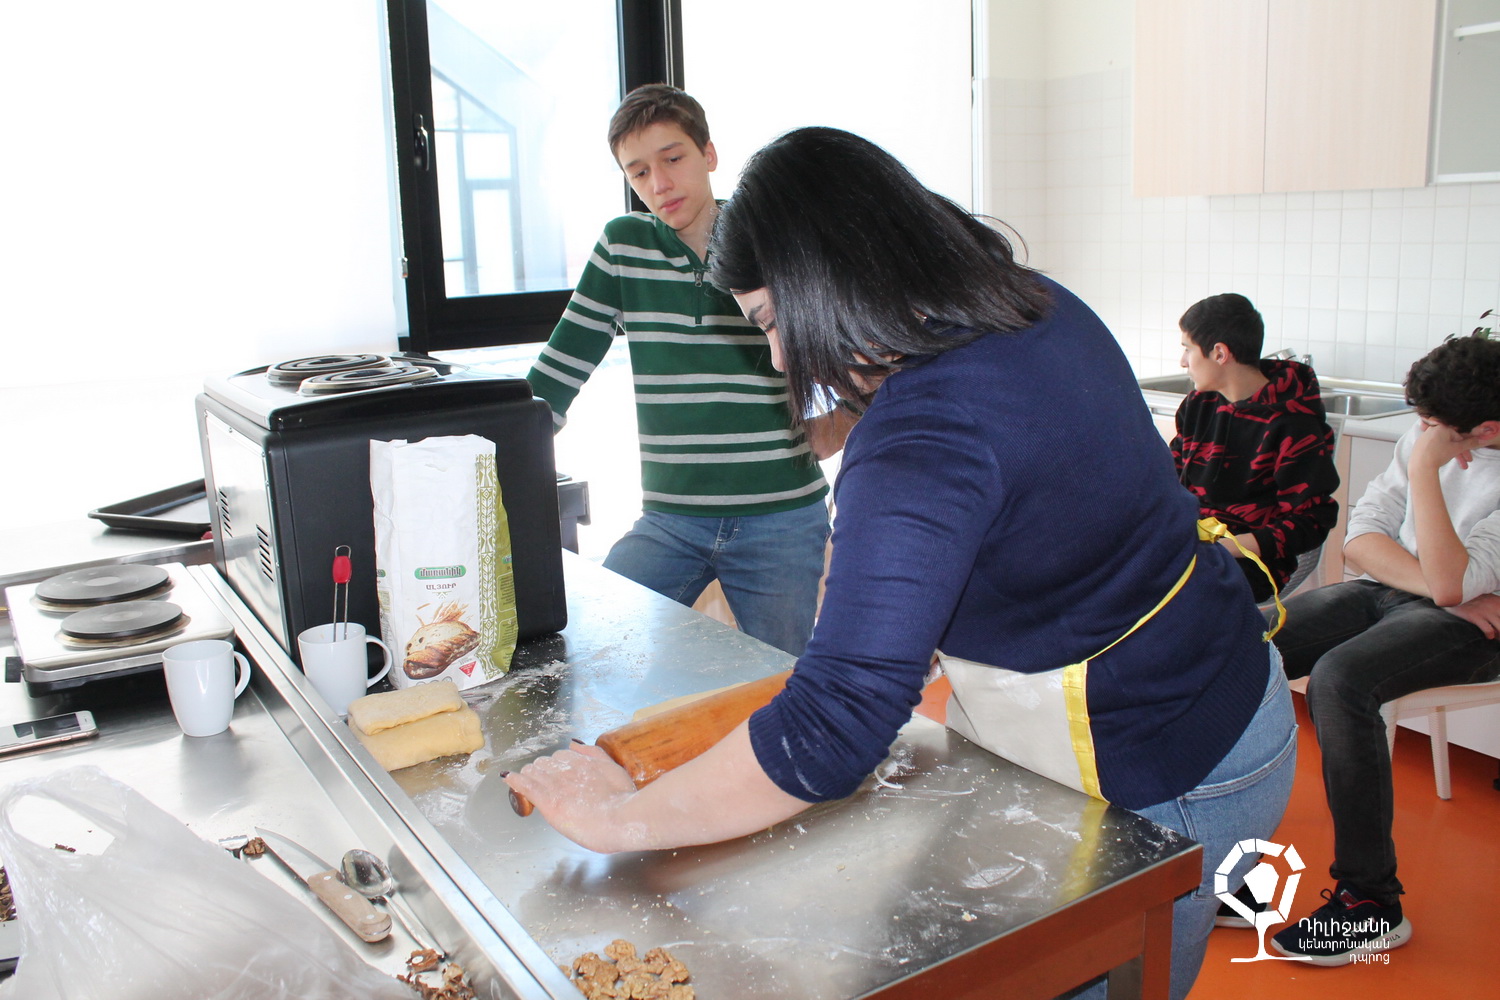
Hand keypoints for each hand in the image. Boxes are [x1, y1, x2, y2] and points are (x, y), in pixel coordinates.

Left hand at [504, 744, 638, 852]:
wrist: (622, 819)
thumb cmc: (623, 800)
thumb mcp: (614, 768)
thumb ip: (594, 754)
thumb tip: (574, 743)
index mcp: (582, 760)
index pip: (560, 756)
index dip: (556, 767)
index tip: (556, 775)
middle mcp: (567, 768)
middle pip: (544, 763)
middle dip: (541, 772)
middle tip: (543, 784)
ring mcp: (556, 785)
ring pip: (533, 773)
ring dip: (529, 776)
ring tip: (526, 784)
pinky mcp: (548, 801)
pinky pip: (526, 786)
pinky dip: (516, 781)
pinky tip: (509, 779)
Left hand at [1410, 420, 1477, 471]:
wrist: (1420, 465)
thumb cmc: (1439, 454)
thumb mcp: (1456, 449)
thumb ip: (1469, 443)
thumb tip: (1479, 439)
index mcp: (1442, 427)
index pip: (1458, 437)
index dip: (1465, 448)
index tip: (1469, 457)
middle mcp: (1432, 430)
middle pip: (1451, 442)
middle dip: (1460, 453)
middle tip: (1465, 463)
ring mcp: (1425, 437)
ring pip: (1443, 445)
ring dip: (1452, 455)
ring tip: (1457, 465)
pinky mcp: (1420, 444)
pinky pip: (1434, 447)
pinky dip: (1441, 453)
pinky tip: (1443, 461)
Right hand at [1442, 593, 1499, 639]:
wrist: (1453, 592)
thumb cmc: (1471, 598)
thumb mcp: (1488, 598)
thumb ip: (1497, 605)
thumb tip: (1498, 618)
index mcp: (1499, 602)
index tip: (1498, 622)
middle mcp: (1495, 607)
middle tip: (1499, 634)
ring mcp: (1486, 612)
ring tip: (1497, 636)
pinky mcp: (1476, 617)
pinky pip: (1489, 631)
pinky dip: (1490, 635)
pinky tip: (1488, 635)